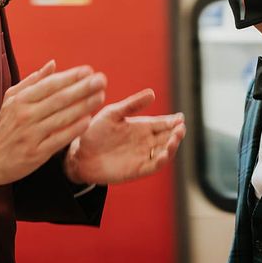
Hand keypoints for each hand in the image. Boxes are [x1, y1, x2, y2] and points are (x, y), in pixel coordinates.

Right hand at [0, 60, 106, 189]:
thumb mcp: (12, 99)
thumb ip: (33, 81)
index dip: (71, 77)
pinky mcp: (36, 153)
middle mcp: (26, 115)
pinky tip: (88, 120)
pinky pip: (59, 139)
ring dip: (84, 106)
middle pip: (59, 99)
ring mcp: (31, 134)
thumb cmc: (5, 125)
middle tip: (102, 80)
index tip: (89, 71)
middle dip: (83, 88)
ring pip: (62, 118)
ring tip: (100, 96)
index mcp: (21, 100)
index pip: (50, 85)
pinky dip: (74, 129)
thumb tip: (53, 64)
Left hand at [64, 89, 185, 184]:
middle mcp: (145, 141)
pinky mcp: (137, 169)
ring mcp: (142, 155)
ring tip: (175, 138)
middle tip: (180, 128)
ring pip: (164, 151)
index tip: (181, 118)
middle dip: (176, 133)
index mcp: (142, 126)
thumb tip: (152, 93)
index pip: (163, 123)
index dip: (173, 121)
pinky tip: (164, 154)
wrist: (80, 154)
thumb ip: (132, 105)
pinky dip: (161, 161)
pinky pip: (153, 166)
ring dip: (172, 146)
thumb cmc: (95, 131)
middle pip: (167, 137)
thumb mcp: (113, 113)